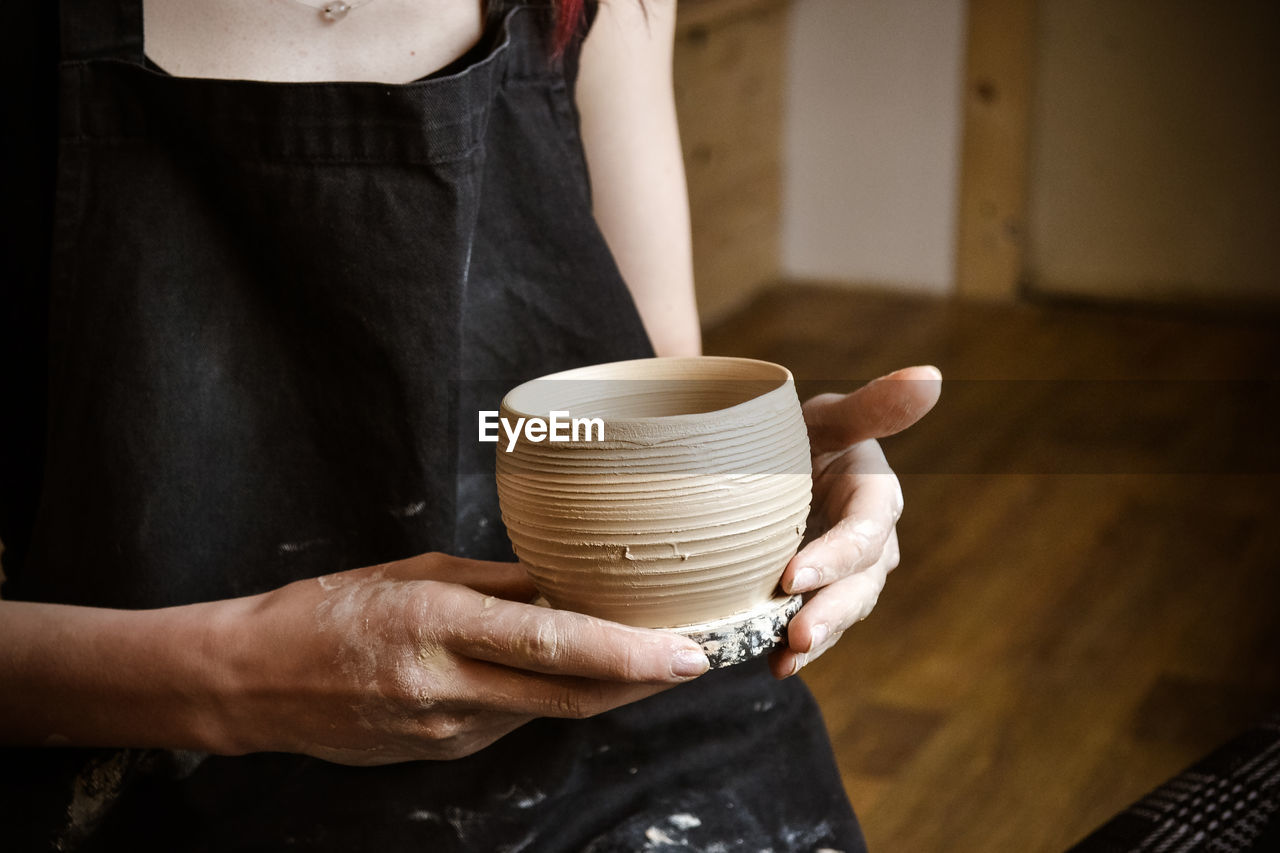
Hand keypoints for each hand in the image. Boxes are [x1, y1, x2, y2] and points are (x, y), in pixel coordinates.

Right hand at [212, 554, 709, 764]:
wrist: (254, 683)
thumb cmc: (328, 609)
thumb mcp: (414, 573)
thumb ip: (496, 583)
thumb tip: (565, 583)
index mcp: (438, 624)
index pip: (555, 644)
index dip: (629, 653)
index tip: (687, 650)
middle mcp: (447, 685)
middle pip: (571, 694)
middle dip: (643, 682)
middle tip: (697, 659)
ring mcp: (445, 730)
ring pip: (546, 709)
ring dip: (602, 688)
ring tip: (647, 656)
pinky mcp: (442, 752)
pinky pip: (512, 721)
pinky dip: (549, 696)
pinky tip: (567, 673)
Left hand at [770, 366, 941, 677]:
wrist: (765, 467)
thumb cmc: (798, 433)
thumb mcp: (828, 417)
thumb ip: (873, 406)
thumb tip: (932, 376)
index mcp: (875, 497)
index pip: (863, 532)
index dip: (835, 557)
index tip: (791, 577)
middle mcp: (871, 542)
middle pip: (859, 584)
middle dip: (830, 613)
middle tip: (795, 637)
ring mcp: (848, 574)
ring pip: (841, 611)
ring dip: (817, 638)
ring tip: (784, 658)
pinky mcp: (822, 595)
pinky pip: (817, 625)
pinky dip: (798, 649)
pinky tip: (776, 666)